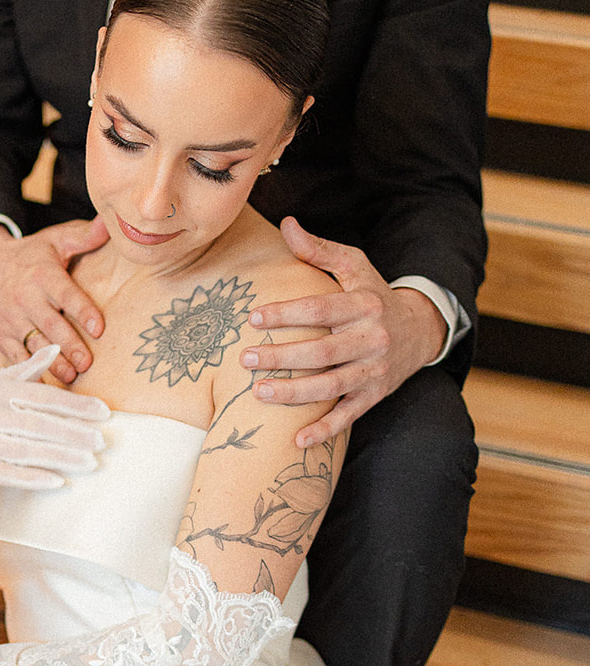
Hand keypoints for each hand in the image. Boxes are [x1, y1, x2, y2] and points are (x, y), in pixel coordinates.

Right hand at [0, 218, 109, 384]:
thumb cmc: (28, 256)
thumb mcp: (54, 241)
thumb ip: (84, 236)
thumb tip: (112, 223)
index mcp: (43, 275)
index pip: (66, 295)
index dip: (83, 312)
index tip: (99, 328)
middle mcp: (26, 298)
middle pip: (51, 326)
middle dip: (70, 346)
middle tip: (87, 363)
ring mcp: (11, 320)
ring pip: (34, 345)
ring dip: (54, 363)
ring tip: (72, 376)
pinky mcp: (1, 336)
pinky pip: (16, 358)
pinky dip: (30, 373)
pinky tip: (45, 386)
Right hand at [0, 345, 109, 489]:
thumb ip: (24, 370)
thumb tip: (55, 349)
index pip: (44, 397)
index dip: (76, 405)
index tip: (103, 412)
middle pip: (40, 424)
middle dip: (74, 433)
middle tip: (102, 440)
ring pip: (28, 450)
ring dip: (61, 457)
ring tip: (90, 462)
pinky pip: (8, 473)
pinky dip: (33, 478)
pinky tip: (57, 481)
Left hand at [239, 218, 447, 446]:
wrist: (420, 330)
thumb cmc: (374, 295)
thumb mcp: (354, 266)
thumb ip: (319, 250)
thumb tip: (286, 225)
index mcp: (364, 305)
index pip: (320, 310)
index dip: (286, 314)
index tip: (253, 318)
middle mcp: (371, 339)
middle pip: (324, 352)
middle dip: (283, 357)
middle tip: (246, 359)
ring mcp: (374, 371)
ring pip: (332, 387)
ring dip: (295, 393)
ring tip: (259, 393)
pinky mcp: (374, 395)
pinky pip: (349, 417)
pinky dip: (324, 431)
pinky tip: (296, 440)